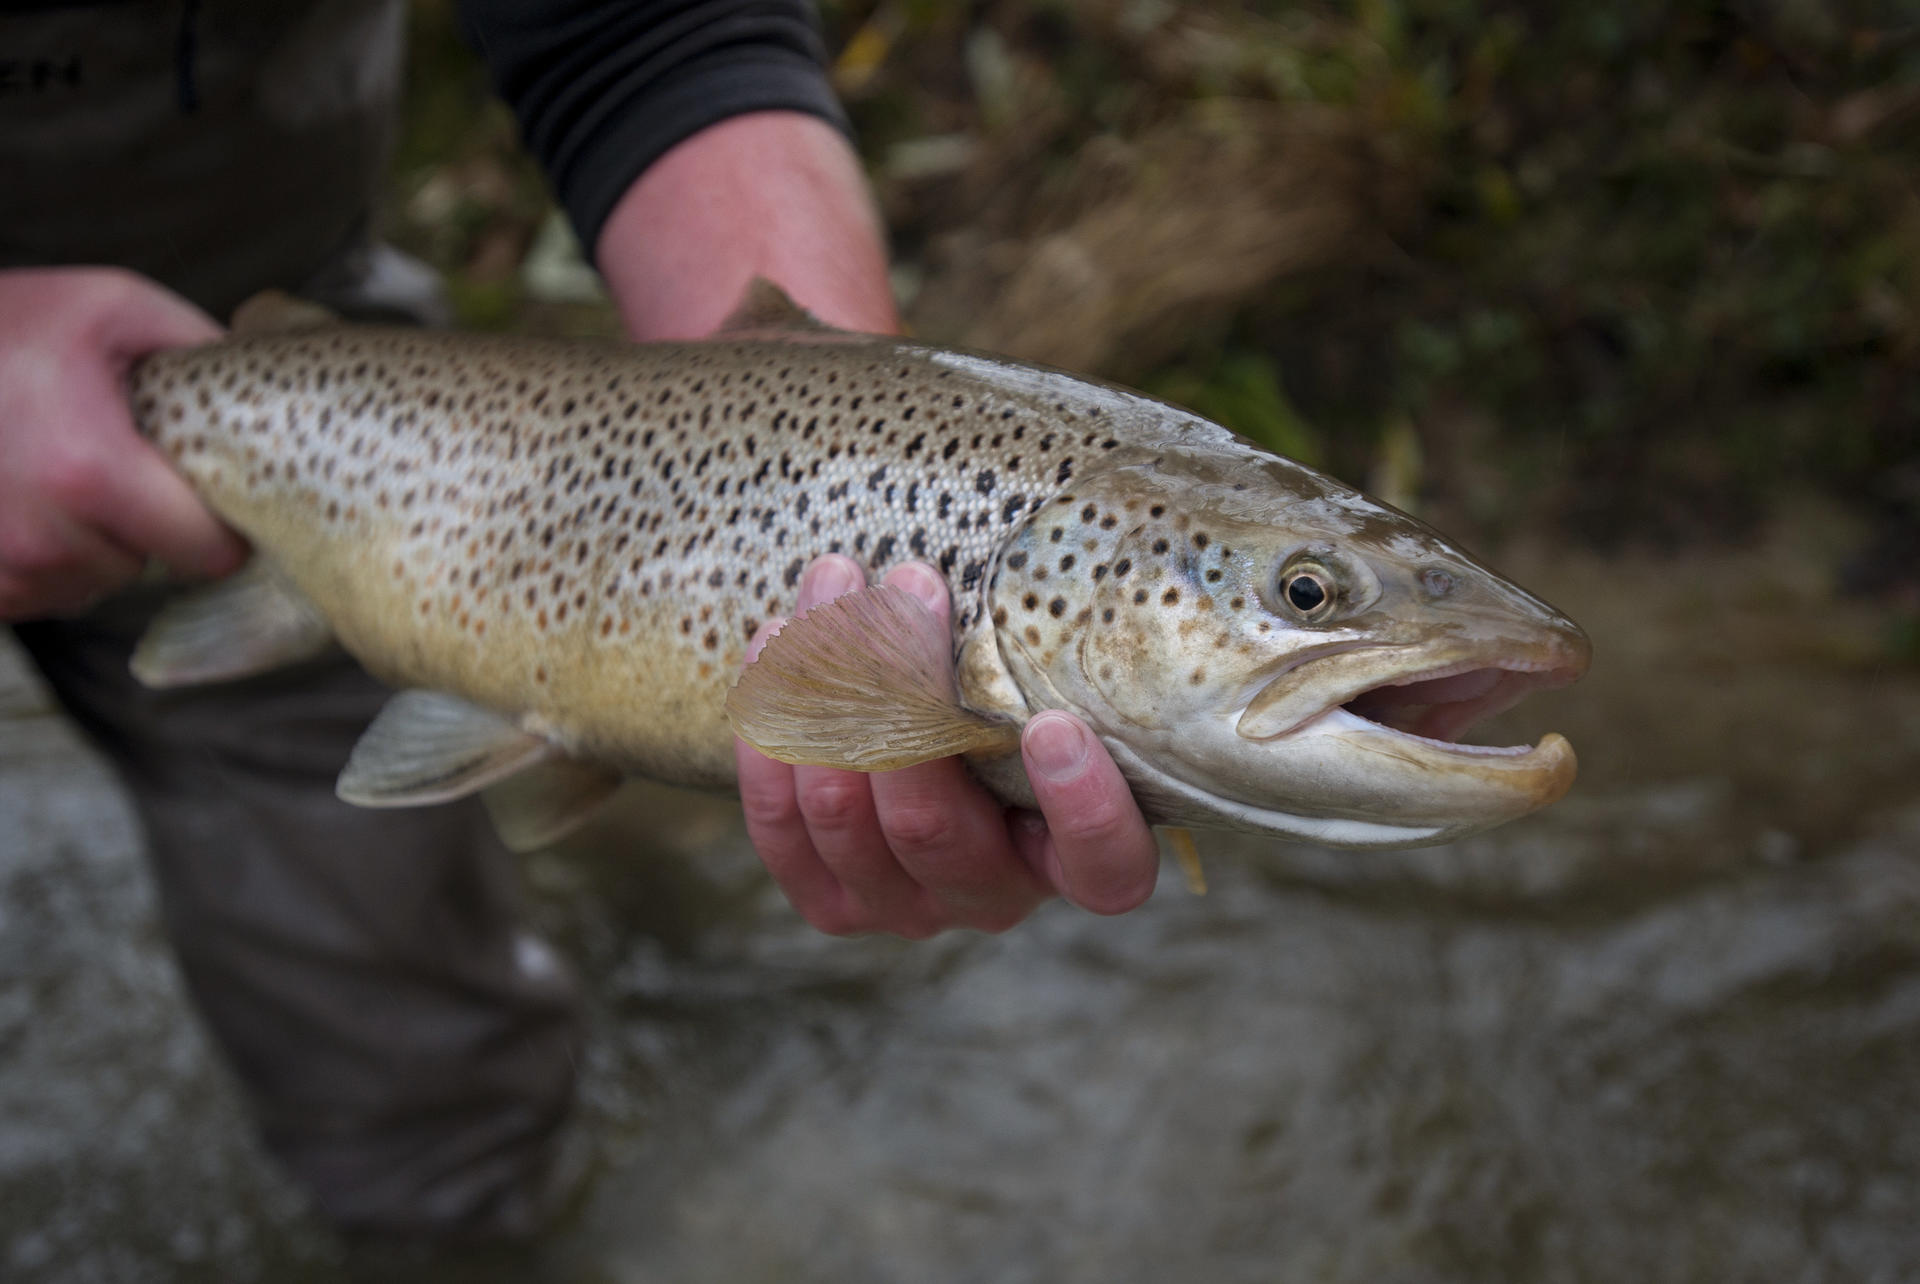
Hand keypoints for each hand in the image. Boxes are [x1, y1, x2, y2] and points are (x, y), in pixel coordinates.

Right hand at [0, 267, 246, 619]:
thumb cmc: (2, 322)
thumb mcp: (113, 306)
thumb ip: (199, 349)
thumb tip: (266, 396)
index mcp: (89, 471)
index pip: (206, 553)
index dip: (219, 525)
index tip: (207, 493)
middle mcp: (40, 537)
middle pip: (146, 567)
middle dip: (145, 523)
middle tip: (110, 458)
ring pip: (92, 583)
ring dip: (91, 542)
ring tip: (59, 470)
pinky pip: (39, 592)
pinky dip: (43, 557)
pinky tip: (23, 496)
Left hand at [735, 556, 1160, 937]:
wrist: (922, 738)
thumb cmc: (1008, 694)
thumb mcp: (1039, 677)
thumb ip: (1038, 654)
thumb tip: (996, 569)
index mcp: (1068, 860)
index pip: (1104, 868)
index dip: (1083, 810)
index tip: (1051, 725)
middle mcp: (990, 897)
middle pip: (933, 826)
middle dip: (904, 695)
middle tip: (909, 588)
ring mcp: (902, 906)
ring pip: (841, 814)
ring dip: (824, 686)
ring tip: (838, 581)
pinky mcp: (829, 899)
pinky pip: (779, 825)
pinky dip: (770, 728)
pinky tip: (775, 640)